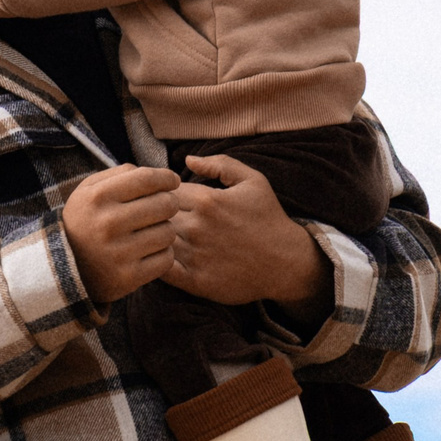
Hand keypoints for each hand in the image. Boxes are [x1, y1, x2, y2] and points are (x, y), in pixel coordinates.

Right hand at [60, 164, 182, 303]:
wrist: (63, 267)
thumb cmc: (85, 221)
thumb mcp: (89, 191)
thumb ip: (121, 174)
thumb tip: (160, 175)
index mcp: (98, 197)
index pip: (147, 178)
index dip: (166, 177)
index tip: (172, 181)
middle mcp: (108, 224)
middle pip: (164, 204)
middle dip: (168, 203)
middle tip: (162, 208)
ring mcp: (118, 252)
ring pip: (168, 232)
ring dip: (165, 230)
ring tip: (152, 231)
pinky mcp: (128, 277)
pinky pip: (166, 259)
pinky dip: (163, 254)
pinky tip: (150, 251)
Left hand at [168, 154, 334, 325]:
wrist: (286, 263)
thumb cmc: (268, 219)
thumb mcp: (252, 181)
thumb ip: (219, 164)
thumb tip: (187, 159)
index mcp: (206, 201)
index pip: (163, 192)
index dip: (161, 194)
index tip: (167, 200)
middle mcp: (197, 227)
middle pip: (155, 216)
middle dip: (154, 215)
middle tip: (159, 218)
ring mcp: (195, 255)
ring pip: (157, 240)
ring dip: (154, 237)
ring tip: (161, 236)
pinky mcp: (195, 281)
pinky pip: (162, 269)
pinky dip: (157, 261)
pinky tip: (164, 256)